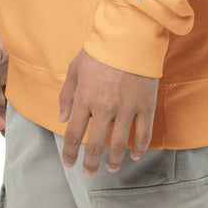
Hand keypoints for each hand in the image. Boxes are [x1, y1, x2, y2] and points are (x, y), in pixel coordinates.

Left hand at [58, 48, 157, 175]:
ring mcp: (126, 108)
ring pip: (119, 145)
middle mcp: (104, 108)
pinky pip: (143, 134)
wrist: (129, 34)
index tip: (69, 163)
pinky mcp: (145, 105)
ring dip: (113, 162)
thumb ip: (67, 94)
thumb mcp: (75, 68)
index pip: (72, 135)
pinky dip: (139, 149)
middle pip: (95, 146)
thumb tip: (62, 118)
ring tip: (110, 168)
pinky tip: (135, 155)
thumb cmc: (99, 49)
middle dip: (90, 164)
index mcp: (84, 99)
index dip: (69, 153)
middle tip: (89, 173)